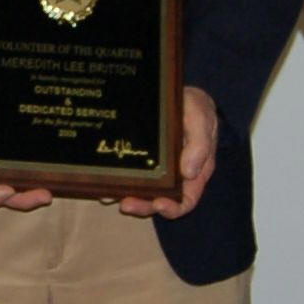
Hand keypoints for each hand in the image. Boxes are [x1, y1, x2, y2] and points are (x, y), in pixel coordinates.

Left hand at [115, 86, 216, 218]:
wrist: (179, 95)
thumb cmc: (196, 109)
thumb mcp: (201, 121)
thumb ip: (199, 145)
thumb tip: (188, 172)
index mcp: (193, 173)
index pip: (185, 201)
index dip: (173, 208)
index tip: (159, 205)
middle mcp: (172, 177)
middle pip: (157, 201)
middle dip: (142, 206)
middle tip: (125, 205)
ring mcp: (152, 169)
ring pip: (139, 191)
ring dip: (123, 196)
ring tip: (108, 196)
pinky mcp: (137, 159)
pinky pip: (125, 174)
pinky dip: (114, 180)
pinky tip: (101, 180)